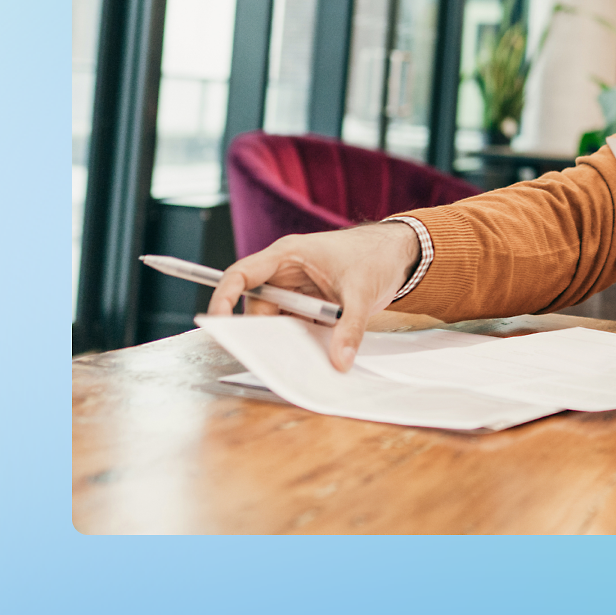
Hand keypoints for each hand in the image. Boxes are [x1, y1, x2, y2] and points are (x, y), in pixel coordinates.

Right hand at [205, 223, 420, 371]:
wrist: (399, 253)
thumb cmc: (375, 256)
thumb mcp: (363, 293)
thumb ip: (350, 328)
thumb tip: (339, 361)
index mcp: (288, 255)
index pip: (242, 275)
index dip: (224, 297)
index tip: (216, 321)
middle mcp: (286, 273)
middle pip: (259, 308)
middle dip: (264, 332)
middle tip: (273, 357)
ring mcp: (297, 291)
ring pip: (278, 322)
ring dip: (288, 339)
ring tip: (303, 357)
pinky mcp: (309, 306)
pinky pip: (296, 327)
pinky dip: (303, 341)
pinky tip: (316, 354)